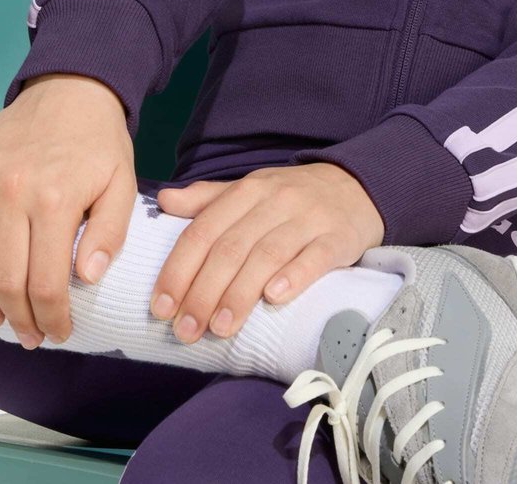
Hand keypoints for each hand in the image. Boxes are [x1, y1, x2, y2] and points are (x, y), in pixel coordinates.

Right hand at [0, 72, 135, 348]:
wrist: (71, 88)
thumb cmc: (98, 142)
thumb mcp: (123, 184)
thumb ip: (109, 233)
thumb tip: (86, 278)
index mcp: (55, 199)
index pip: (46, 282)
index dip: (51, 318)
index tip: (58, 334)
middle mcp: (12, 190)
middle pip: (5, 278)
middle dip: (17, 319)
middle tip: (28, 336)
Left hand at [149, 162, 385, 344]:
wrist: (355, 185)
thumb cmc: (291, 197)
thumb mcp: (250, 190)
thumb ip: (207, 199)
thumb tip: (164, 201)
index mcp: (246, 191)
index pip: (204, 231)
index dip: (179, 269)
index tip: (161, 307)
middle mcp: (274, 201)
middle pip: (231, 248)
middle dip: (203, 292)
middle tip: (186, 330)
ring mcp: (307, 218)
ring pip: (267, 255)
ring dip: (240, 294)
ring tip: (220, 329)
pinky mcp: (338, 236)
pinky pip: (314, 258)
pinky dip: (293, 277)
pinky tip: (274, 300)